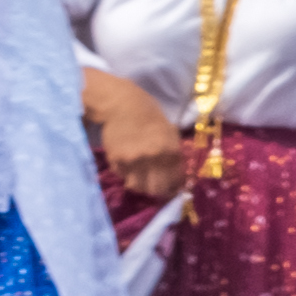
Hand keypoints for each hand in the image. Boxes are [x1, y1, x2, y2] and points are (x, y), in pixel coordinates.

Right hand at [87, 77, 190, 203]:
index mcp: (171, 151)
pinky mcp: (116, 160)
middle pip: (156, 189)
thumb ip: (175, 155)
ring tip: (140, 176)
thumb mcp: (171, 133)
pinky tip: (128, 164)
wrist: (123, 105)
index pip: (175, 182)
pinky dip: (126, 174)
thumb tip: (179, 179)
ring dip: (140, 184)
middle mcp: (153, 158)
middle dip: (157, 190)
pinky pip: (122, 176)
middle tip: (155, 185)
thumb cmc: (151, 117)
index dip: (173, 188)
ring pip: (137, 187)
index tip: (171, 189)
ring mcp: (133, 160)